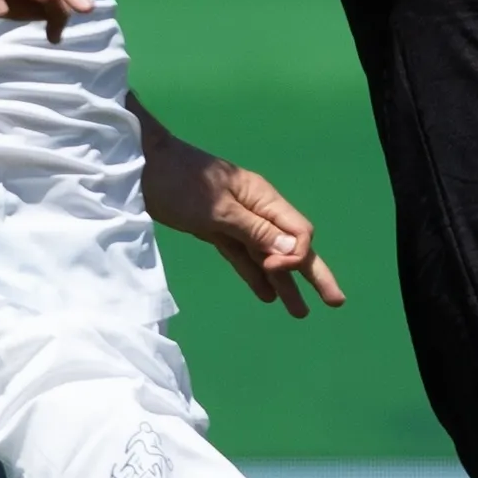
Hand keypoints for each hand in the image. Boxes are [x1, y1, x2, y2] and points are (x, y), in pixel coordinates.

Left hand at [145, 130, 344, 314]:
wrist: (141, 165)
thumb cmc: (180, 181)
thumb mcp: (218, 209)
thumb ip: (256, 231)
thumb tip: (294, 252)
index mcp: (263, 199)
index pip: (297, 233)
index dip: (295, 257)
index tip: (274, 269)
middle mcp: (256, 210)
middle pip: (292, 247)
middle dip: (313, 275)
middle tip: (336, 302)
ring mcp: (236, 220)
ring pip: (268, 256)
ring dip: (284, 283)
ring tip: (301, 312)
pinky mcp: (215, 229)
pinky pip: (242, 256)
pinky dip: (254, 275)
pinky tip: (267, 294)